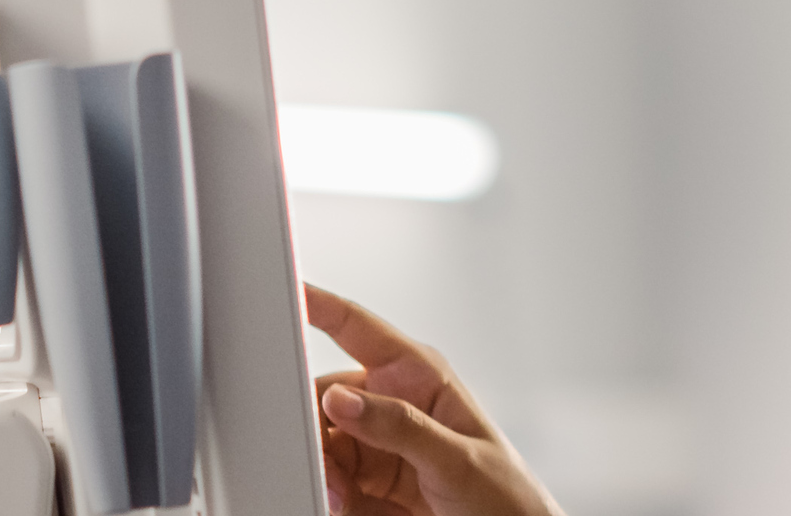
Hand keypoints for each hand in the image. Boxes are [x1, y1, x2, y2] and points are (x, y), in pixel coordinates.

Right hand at [303, 285, 565, 515]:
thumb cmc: (505, 496)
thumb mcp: (457, 458)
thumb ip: (399, 426)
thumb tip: (342, 399)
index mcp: (417, 377)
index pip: (357, 329)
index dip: (319, 305)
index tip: (284, 295)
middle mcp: (390, 405)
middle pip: (325, 395)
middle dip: (314, 422)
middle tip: (316, 450)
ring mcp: (375, 446)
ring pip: (320, 440)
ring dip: (320, 463)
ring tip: (339, 490)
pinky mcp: (364, 484)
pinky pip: (326, 477)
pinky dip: (325, 489)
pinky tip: (340, 501)